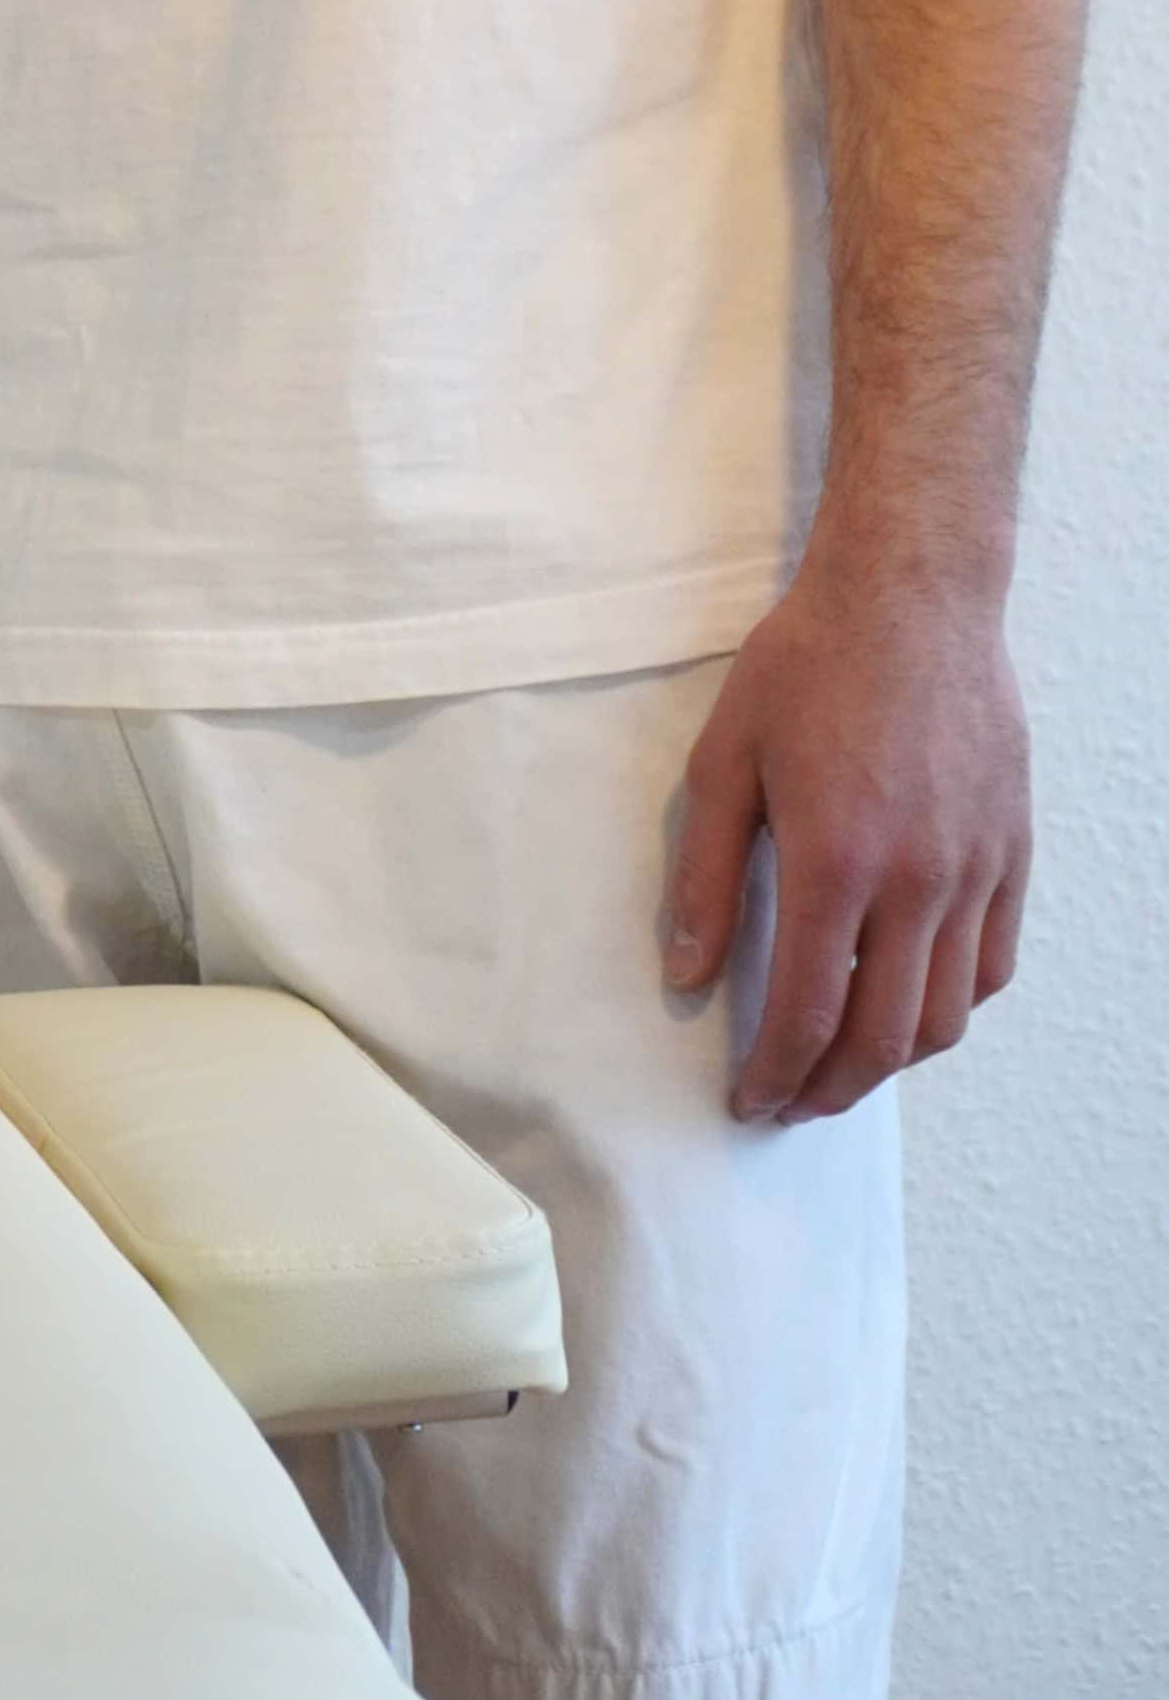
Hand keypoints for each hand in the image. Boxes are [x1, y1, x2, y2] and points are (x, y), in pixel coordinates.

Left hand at [666, 565, 1028, 1121]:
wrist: (911, 596)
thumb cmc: (808, 665)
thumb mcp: (724, 760)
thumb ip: (707, 878)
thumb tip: (688, 972)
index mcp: (837, 861)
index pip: (809, 1012)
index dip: (775, 1074)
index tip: (747, 1100)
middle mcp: (918, 880)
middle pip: (885, 1037)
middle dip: (831, 1090)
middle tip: (789, 1102)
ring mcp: (975, 869)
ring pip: (948, 1014)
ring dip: (892, 1059)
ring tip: (842, 1064)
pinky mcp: (1011, 851)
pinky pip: (993, 963)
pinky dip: (953, 1003)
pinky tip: (909, 1000)